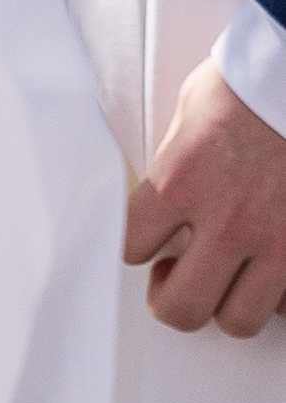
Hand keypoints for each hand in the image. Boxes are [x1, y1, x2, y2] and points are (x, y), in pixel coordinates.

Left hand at [127, 57, 285, 333]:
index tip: (150, 242)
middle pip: (181, 308)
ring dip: (228, 303)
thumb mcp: (191, 112)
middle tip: (182, 274)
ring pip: (240, 319)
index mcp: (183, 182)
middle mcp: (230, 220)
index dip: (139, 248)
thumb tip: (157, 194)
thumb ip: (171, 163)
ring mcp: (281, 238)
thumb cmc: (256, 82)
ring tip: (229, 275)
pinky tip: (270, 266)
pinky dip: (278, 293)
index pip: (130, 250)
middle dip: (175, 297)